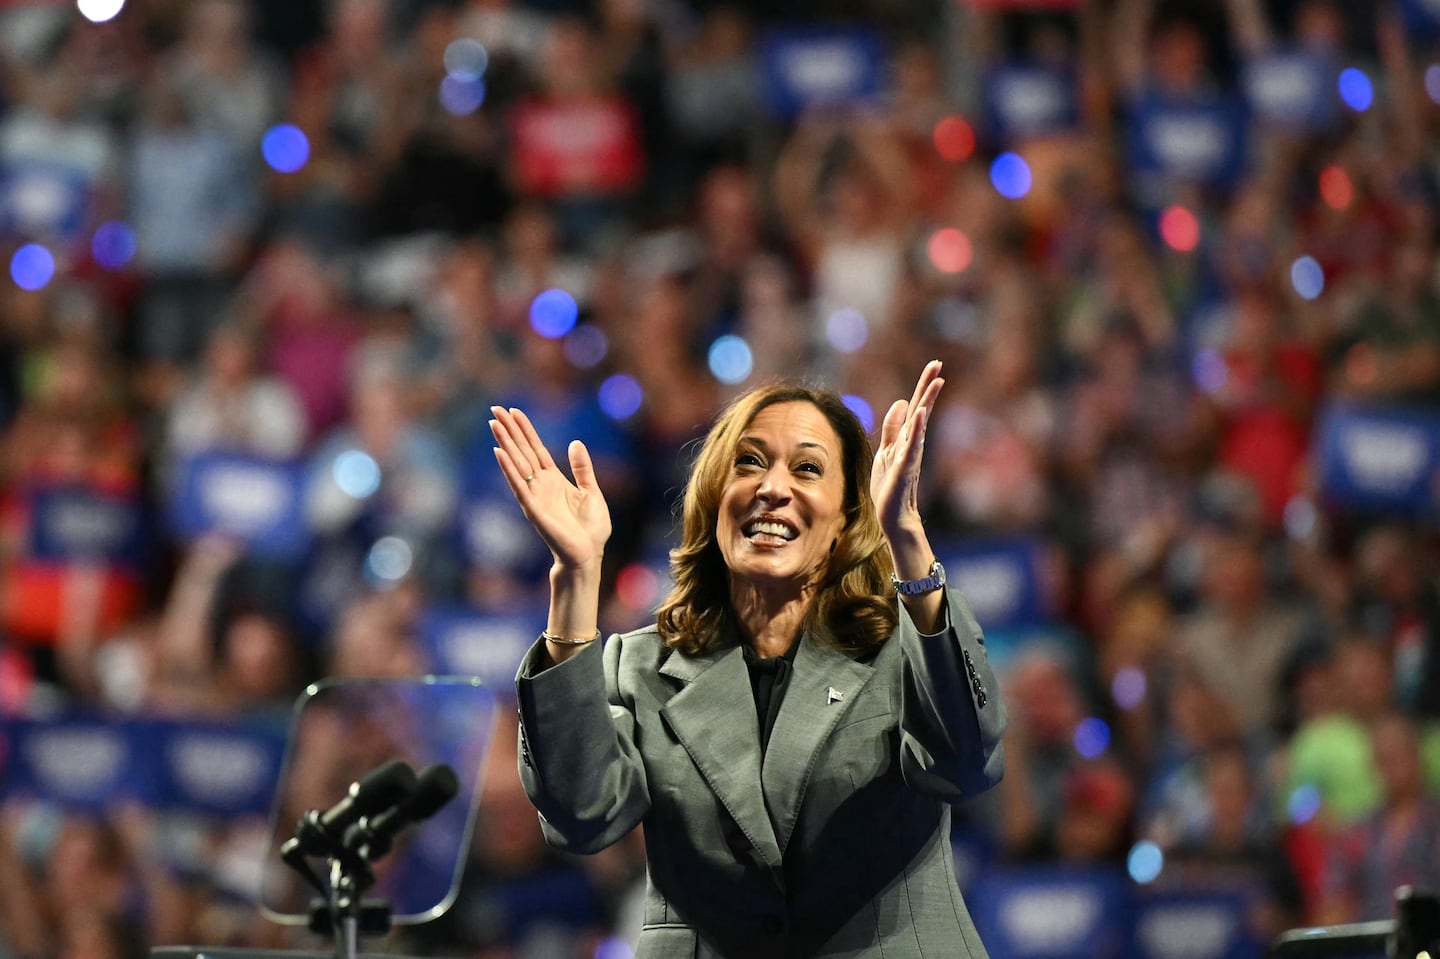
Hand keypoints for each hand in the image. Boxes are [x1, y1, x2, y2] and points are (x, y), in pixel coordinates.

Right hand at [490, 406, 610, 570]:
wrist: (588, 554)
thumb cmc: (591, 528)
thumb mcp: (591, 491)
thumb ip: (582, 468)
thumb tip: (575, 442)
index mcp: (553, 479)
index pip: (536, 449)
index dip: (525, 430)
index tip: (513, 411)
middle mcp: (540, 485)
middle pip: (521, 451)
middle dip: (509, 430)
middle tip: (495, 408)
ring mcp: (534, 496)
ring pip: (517, 464)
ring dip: (505, 443)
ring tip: (494, 424)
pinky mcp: (533, 509)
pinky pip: (519, 485)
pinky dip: (508, 469)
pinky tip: (498, 452)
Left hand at [870, 360, 943, 540]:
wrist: (893, 516)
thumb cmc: (890, 485)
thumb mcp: (886, 451)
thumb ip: (892, 428)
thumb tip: (902, 402)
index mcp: (906, 437)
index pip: (916, 406)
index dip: (924, 386)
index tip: (935, 365)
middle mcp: (912, 442)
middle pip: (921, 408)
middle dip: (928, 386)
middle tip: (938, 363)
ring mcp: (910, 454)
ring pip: (920, 424)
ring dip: (926, 402)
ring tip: (936, 382)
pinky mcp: (905, 468)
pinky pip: (911, 445)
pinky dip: (916, 429)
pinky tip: (919, 413)